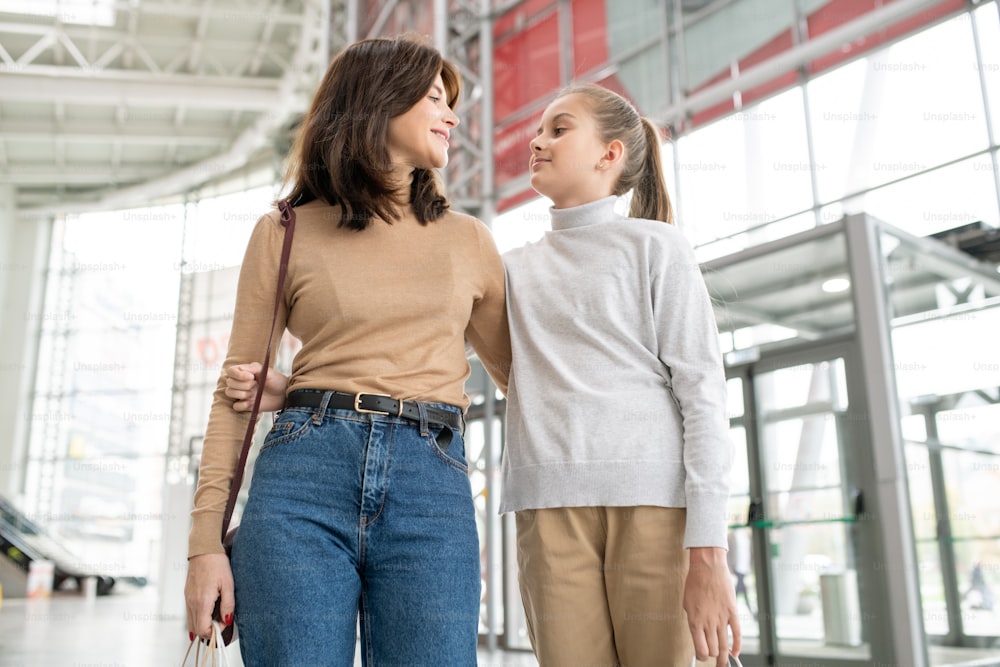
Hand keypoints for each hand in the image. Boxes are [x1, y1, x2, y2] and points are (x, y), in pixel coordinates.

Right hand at [185, 553, 233, 640]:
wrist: (204, 550)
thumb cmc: (217, 565)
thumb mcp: (228, 584)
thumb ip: (228, 605)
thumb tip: (227, 620)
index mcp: (202, 601)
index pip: (202, 629)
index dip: (214, 632)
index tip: (224, 623)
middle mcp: (191, 603)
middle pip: (195, 629)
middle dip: (209, 630)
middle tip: (221, 620)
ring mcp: (187, 599)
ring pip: (191, 623)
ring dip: (203, 624)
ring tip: (217, 614)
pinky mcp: (187, 595)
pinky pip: (190, 613)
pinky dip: (199, 617)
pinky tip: (209, 609)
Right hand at [224, 362, 288, 411]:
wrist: (285, 395)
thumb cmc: (277, 381)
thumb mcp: (267, 371)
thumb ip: (253, 368)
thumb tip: (241, 370)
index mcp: (244, 372)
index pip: (230, 371)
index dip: (238, 375)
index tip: (251, 377)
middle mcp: (241, 382)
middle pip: (229, 383)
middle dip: (242, 385)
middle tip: (255, 384)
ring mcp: (242, 394)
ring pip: (230, 393)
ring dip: (242, 394)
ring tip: (254, 393)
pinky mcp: (246, 405)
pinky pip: (236, 406)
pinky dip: (243, 404)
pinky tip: (253, 402)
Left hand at [684, 547, 741, 666]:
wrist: (707, 567)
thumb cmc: (695, 583)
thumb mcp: (687, 604)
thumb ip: (693, 620)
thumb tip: (697, 633)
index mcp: (694, 621)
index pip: (700, 649)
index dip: (701, 656)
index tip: (701, 656)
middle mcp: (708, 623)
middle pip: (712, 650)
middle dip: (712, 657)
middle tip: (713, 659)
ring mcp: (721, 618)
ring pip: (724, 646)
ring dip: (724, 657)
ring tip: (723, 663)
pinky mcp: (732, 612)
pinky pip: (737, 634)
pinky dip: (737, 646)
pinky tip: (735, 653)